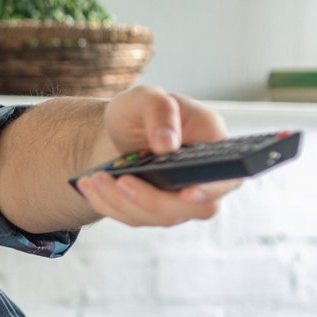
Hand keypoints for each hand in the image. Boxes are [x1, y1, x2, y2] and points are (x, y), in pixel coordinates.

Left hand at [75, 85, 239, 227]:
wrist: (121, 131)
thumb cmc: (142, 111)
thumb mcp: (146, 98)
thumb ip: (159, 110)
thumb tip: (168, 144)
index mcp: (215, 147)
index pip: (228, 176)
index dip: (212, 188)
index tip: (188, 191)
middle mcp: (204, 180)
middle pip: (194, 208)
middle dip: (153, 199)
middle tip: (120, 180)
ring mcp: (181, 201)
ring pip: (158, 216)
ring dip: (122, 201)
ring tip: (95, 178)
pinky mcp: (155, 212)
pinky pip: (134, 218)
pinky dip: (108, 204)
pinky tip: (88, 185)